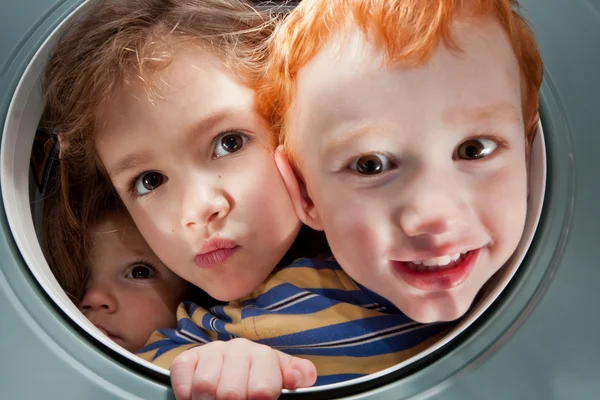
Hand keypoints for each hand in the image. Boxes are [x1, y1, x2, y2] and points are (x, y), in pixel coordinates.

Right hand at [170, 338, 316, 399]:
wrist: (237, 366)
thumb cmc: (260, 378)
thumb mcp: (282, 377)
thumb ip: (296, 376)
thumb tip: (299, 376)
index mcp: (264, 356)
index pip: (262, 389)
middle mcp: (238, 349)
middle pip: (231, 393)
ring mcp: (213, 351)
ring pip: (205, 387)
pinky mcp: (188, 357)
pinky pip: (183, 377)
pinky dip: (187, 394)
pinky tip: (198, 397)